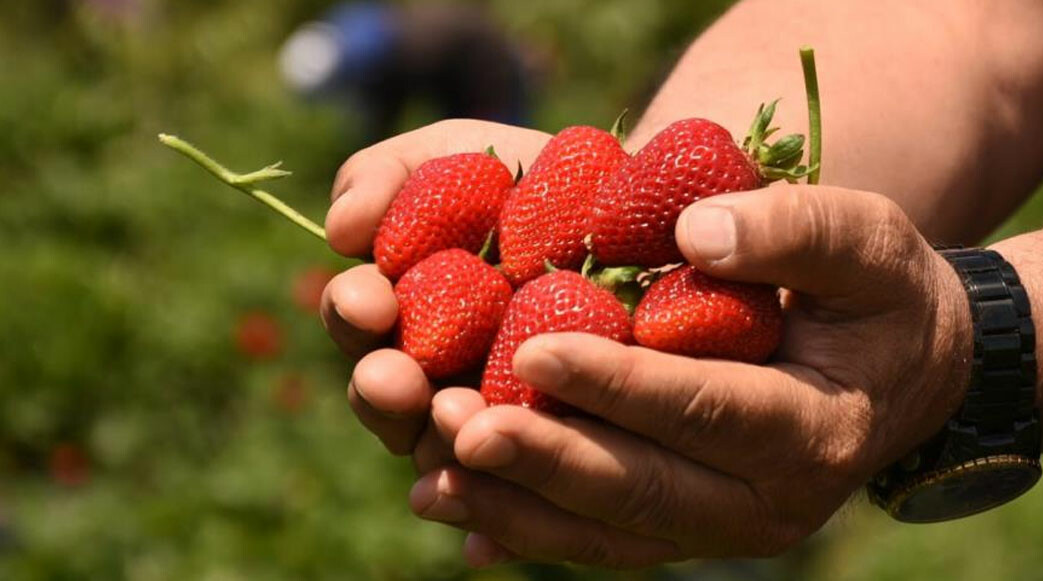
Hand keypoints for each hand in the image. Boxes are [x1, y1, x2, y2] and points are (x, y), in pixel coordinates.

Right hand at [319, 120, 549, 454]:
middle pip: (391, 400)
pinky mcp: (559, 447)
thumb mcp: (458, 159)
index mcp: (404, 308)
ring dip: (444, 438)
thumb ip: (388, 177)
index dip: (353, 314)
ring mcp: (495, 418)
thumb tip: (339, 229)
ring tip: (457, 418)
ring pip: (453, 450)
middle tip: (394, 380)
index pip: (359, 321)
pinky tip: (518, 465)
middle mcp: (437, 373)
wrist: (640, 212)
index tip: (368, 301)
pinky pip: (526, 479)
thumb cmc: (537, 186)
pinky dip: (513, 478)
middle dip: (383, 392)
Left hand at [411, 185, 973, 566]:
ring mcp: (724, 526)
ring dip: (518, 502)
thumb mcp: (867, 241)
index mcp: (814, 432)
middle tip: (457, 423)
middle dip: (545, 458)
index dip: (620, 385)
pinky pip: (603, 539)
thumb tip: (694, 233)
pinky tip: (455, 506)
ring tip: (433, 468)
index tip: (535, 349)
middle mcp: (768, 503)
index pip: (705, 411)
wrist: (904, 369)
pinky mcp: (689, 527)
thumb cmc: (882, 293)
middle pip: (643, 489)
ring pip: (610, 530)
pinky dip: (527, 526)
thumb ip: (793, 232)